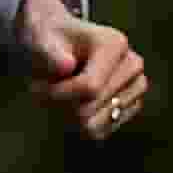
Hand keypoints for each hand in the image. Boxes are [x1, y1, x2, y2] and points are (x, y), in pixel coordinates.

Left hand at [18, 0, 152, 139]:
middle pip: (91, 109)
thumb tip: (66, 66)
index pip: (89, 88)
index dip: (58, 94)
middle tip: (43, 91)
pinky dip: (79, 124)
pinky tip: (70, 105)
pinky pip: (101, 132)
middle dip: (60, 104)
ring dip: (67, 116)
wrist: (57, 43)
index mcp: (115, 44)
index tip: (36, 87)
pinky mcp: (131, 106)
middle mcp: (133, 65)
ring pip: (95, 125)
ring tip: (57, 96)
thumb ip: (48, 53)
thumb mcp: (39, 40)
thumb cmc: (48, 41)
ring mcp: (136, 87)